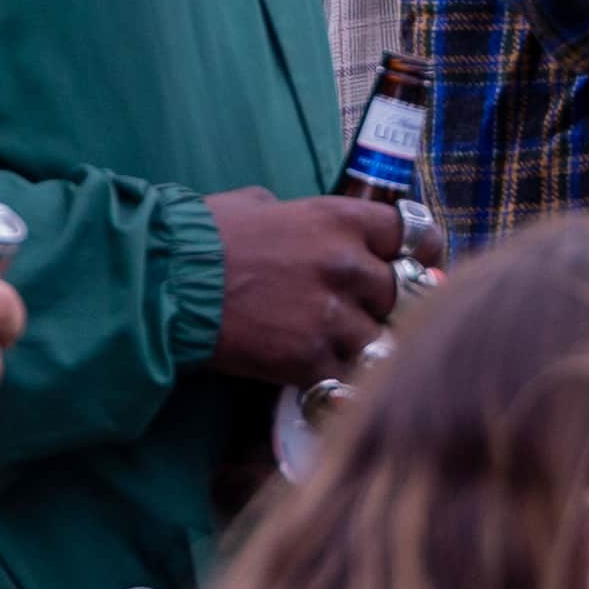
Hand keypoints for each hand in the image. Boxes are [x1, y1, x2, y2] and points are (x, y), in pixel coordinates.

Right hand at [207, 189, 408, 386]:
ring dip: (361, 346)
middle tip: (358, 313)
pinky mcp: (309, 360)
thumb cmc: (202, 237)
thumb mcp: (259, 205)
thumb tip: (308, 228)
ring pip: (379, 339)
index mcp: (337, 219)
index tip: (423, 260)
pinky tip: (320, 379)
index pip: (409, 231)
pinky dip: (337, 382)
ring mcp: (330, 315)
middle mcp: (345, 264)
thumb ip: (299, 219)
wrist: (165, 285)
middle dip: (380, 304)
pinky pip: (347, 378)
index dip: (420, 248)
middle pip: (398, 291)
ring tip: (336, 349)